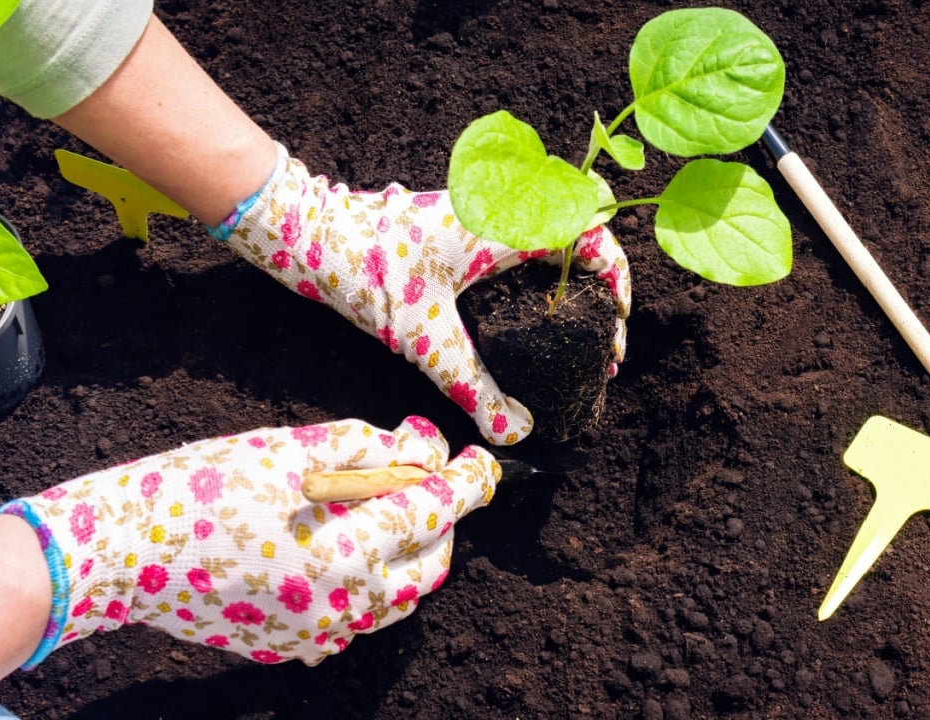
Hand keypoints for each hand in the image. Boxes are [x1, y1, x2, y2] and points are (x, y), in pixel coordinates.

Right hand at [0, 417, 497, 666]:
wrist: (119, 552)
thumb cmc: (199, 488)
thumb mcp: (289, 450)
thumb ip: (368, 449)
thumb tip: (423, 446)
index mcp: (344, 553)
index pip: (431, 512)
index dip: (466, 481)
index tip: (484, 461)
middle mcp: (341, 605)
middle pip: (428, 563)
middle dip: (442, 518)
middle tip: (429, 477)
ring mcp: (317, 634)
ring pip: (398, 597)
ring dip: (410, 553)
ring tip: (390, 507)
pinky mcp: (293, 645)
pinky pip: (357, 617)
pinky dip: (369, 581)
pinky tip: (345, 546)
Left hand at [213, 145, 631, 444]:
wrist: (313, 234)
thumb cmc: (368, 273)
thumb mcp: (425, 338)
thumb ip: (473, 385)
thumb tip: (517, 433)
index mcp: (506, 221)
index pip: (589, 229)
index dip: (615, 275)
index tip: (614, 322)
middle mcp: (503, 204)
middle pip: (583, 217)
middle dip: (602, 269)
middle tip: (602, 324)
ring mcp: (485, 205)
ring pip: (556, 219)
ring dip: (574, 264)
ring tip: (575, 321)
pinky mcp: (466, 215)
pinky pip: (526, 225)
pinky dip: (545, 259)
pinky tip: (532, 306)